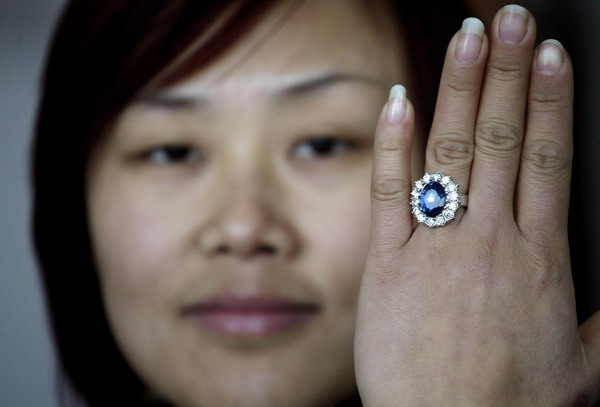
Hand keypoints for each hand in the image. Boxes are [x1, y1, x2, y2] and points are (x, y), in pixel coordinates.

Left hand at [355, 6, 599, 405]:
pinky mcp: (387, 266)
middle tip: (509, 18)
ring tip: (468, 36)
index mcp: (541, 258)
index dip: (550, 99)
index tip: (547, 55)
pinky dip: (394, 142)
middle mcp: (490, 240)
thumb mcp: (580, 368)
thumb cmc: (513, 404)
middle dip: (507, 71)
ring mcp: (436, 248)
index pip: (550, 156)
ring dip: (461, 87)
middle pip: (504, 138)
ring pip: (451, 151)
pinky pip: (389, 192)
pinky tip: (399, 99)